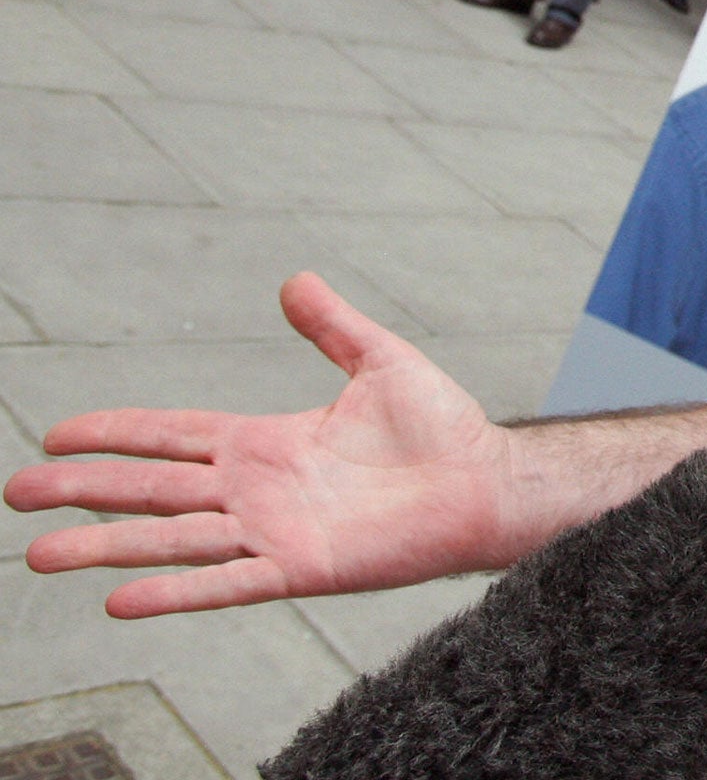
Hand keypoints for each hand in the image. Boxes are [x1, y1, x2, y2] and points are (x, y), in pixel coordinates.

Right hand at [4, 273, 516, 617]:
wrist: (487, 481)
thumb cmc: (442, 428)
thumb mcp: (380, 361)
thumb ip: (332, 326)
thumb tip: (295, 280)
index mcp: (266, 442)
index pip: (172, 436)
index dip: (115, 434)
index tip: (55, 434)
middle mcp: (258, 490)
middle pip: (152, 489)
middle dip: (84, 490)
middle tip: (16, 494)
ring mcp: (274, 532)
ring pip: (172, 540)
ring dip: (106, 549)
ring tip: (39, 557)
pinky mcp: (302, 567)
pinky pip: (227, 582)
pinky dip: (177, 590)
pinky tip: (122, 600)